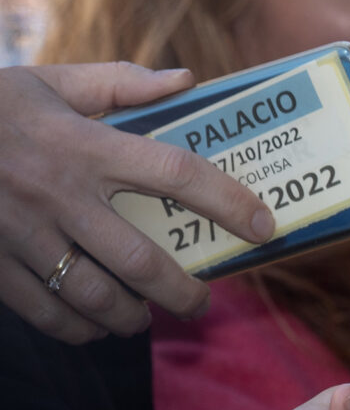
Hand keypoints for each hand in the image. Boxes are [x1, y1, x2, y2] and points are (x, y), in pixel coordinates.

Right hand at [0, 62, 274, 341]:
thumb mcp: (48, 81)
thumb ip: (118, 83)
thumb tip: (185, 81)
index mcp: (83, 144)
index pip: (176, 173)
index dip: (229, 201)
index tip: (264, 226)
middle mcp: (58, 193)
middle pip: (140, 259)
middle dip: (182, 291)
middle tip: (201, 302)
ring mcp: (20, 232)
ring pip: (93, 294)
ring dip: (129, 316)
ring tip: (145, 318)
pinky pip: (42, 310)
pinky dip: (73, 327)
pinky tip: (90, 328)